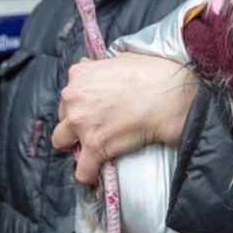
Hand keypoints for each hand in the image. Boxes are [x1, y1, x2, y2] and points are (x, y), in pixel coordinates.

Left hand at [52, 53, 197, 183]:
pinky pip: (82, 169)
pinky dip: (88, 174)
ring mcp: (81, 122)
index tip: (93, 112)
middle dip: (76, 124)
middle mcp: (73, 97)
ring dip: (75, 147)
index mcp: (79, 75)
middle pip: (63, 117)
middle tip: (97, 128)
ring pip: (60, 142)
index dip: (81, 106)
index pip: (69, 95)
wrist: (172, 95)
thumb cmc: (154, 74)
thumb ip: (101, 66)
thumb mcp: (122, 58)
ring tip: (92, 150)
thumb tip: (94, 68)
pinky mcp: (94, 145)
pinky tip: (98, 173)